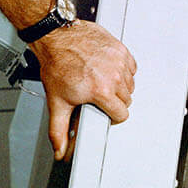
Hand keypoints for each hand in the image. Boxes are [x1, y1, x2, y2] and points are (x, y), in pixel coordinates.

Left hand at [32, 20, 136, 158]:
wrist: (56, 37)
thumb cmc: (57, 65)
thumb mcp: (57, 102)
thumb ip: (59, 130)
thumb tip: (60, 150)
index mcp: (101, 91)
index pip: (121, 114)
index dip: (113, 116)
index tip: (106, 112)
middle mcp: (113, 76)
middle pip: (126, 99)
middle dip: (114, 101)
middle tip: (100, 96)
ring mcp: (118, 61)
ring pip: (130, 84)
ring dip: (119, 86)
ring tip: (102, 82)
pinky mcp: (120, 49)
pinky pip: (131, 66)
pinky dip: (123, 70)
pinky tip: (108, 69)